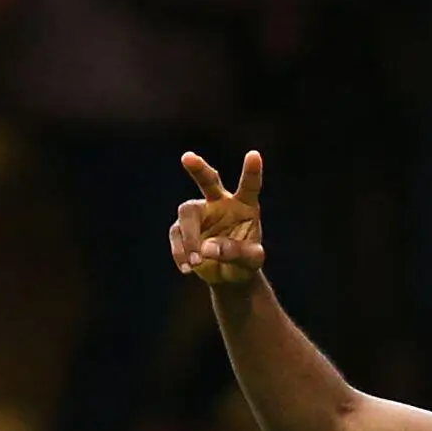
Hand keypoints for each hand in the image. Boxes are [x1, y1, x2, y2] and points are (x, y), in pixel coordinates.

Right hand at [171, 152, 265, 284]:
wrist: (230, 276)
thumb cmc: (246, 263)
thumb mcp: (250, 261)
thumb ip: (236, 252)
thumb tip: (208, 248)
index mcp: (245, 206)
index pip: (249, 186)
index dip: (252, 171)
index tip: (254, 154)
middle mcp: (220, 203)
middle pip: (208, 181)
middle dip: (198, 169)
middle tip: (187, 157)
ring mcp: (200, 214)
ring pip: (187, 214)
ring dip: (189, 238)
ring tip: (197, 261)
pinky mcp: (182, 228)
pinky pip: (177, 236)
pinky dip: (181, 252)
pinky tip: (188, 268)